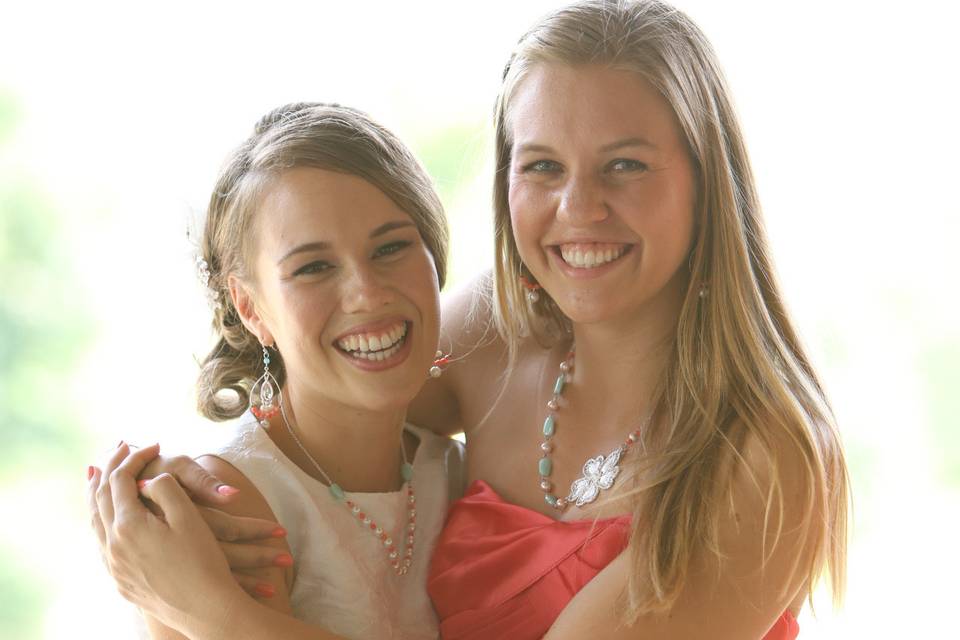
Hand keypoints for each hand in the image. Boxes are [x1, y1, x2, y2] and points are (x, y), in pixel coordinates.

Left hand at [88, 443, 249, 635]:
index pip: (122, 480)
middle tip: (120, 448)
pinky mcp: (120, 580)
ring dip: (96, 494)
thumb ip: (165, 489)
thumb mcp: (188, 517)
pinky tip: (105, 519)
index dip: (136, 458)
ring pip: (94, 522)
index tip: (154, 444)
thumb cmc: (201, 561)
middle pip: (101, 497)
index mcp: (128, 525)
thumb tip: (148, 480)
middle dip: (110, 468)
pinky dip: (99, 520)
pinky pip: (100, 542)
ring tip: (98, 476)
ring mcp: (113, 565)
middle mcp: (113, 544)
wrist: (205, 610)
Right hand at [131, 446, 289, 588]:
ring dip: (245, 581)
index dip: (254, 530)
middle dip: (258, 559)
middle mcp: (179, 541)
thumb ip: (203, 482)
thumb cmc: (155, 473)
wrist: (119, 490)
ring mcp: (172, 558)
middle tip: (288, 562)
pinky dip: (225, 588)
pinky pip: (200, 581)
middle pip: (224, 556)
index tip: (282, 532)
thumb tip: (234, 496)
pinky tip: (247, 594)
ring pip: (215, 571)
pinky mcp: (168, 566)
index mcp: (184, 517)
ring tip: (274, 586)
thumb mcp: (176, 469)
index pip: (226, 528)